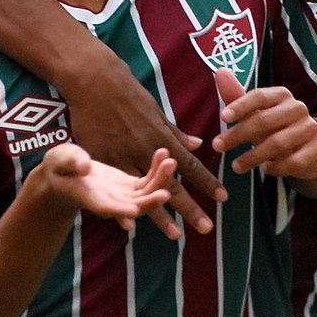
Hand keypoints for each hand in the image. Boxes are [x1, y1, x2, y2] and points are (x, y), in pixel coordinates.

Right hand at [37, 144, 176, 233]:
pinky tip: (163, 153)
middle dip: (151, 199)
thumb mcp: (61, 160)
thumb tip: (84, 166)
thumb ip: (72, 162)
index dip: (120, 211)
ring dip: (160, 181)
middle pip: (134, 206)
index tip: (134, 210)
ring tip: (170, 161)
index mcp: (90, 198)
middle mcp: (111, 202)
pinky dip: (157, 170)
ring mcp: (123, 195)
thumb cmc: (59, 166)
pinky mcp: (130, 186)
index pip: (106, 208)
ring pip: (146, 194)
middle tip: (166, 189)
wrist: (66, 172)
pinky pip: (148, 181)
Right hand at [60, 60, 224, 235]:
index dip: (206, 182)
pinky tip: (131, 224)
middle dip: (190, 209)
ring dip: (161, 215)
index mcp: (162, 138)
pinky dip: (123, 207)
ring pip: (145, 192)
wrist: (94, 82)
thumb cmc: (128, 94)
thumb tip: (199, 145)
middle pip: (172, 185)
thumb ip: (175, 133)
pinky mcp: (103, 160)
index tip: (222, 197)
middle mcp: (146, 151)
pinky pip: (115, 189)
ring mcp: (124, 157)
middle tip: (206, 228)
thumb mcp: (156, 111)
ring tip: (176, 234)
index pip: (191, 166)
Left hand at [208, 68, 316, 178]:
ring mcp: (309, 129)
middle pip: (264, 120)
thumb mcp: (255, 113)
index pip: (259, 96)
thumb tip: (220, 71)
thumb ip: (236, 96)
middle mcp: (298, 108)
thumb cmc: (275, 128)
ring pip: (277, 143)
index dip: (240, 105)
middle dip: (238, 134)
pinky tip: (265, 170)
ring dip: (253, 156)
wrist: (308, 149)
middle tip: (217, 146)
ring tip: (236, 166)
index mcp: (282, 95)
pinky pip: (293, 161)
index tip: (223, 117)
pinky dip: (276, 168)